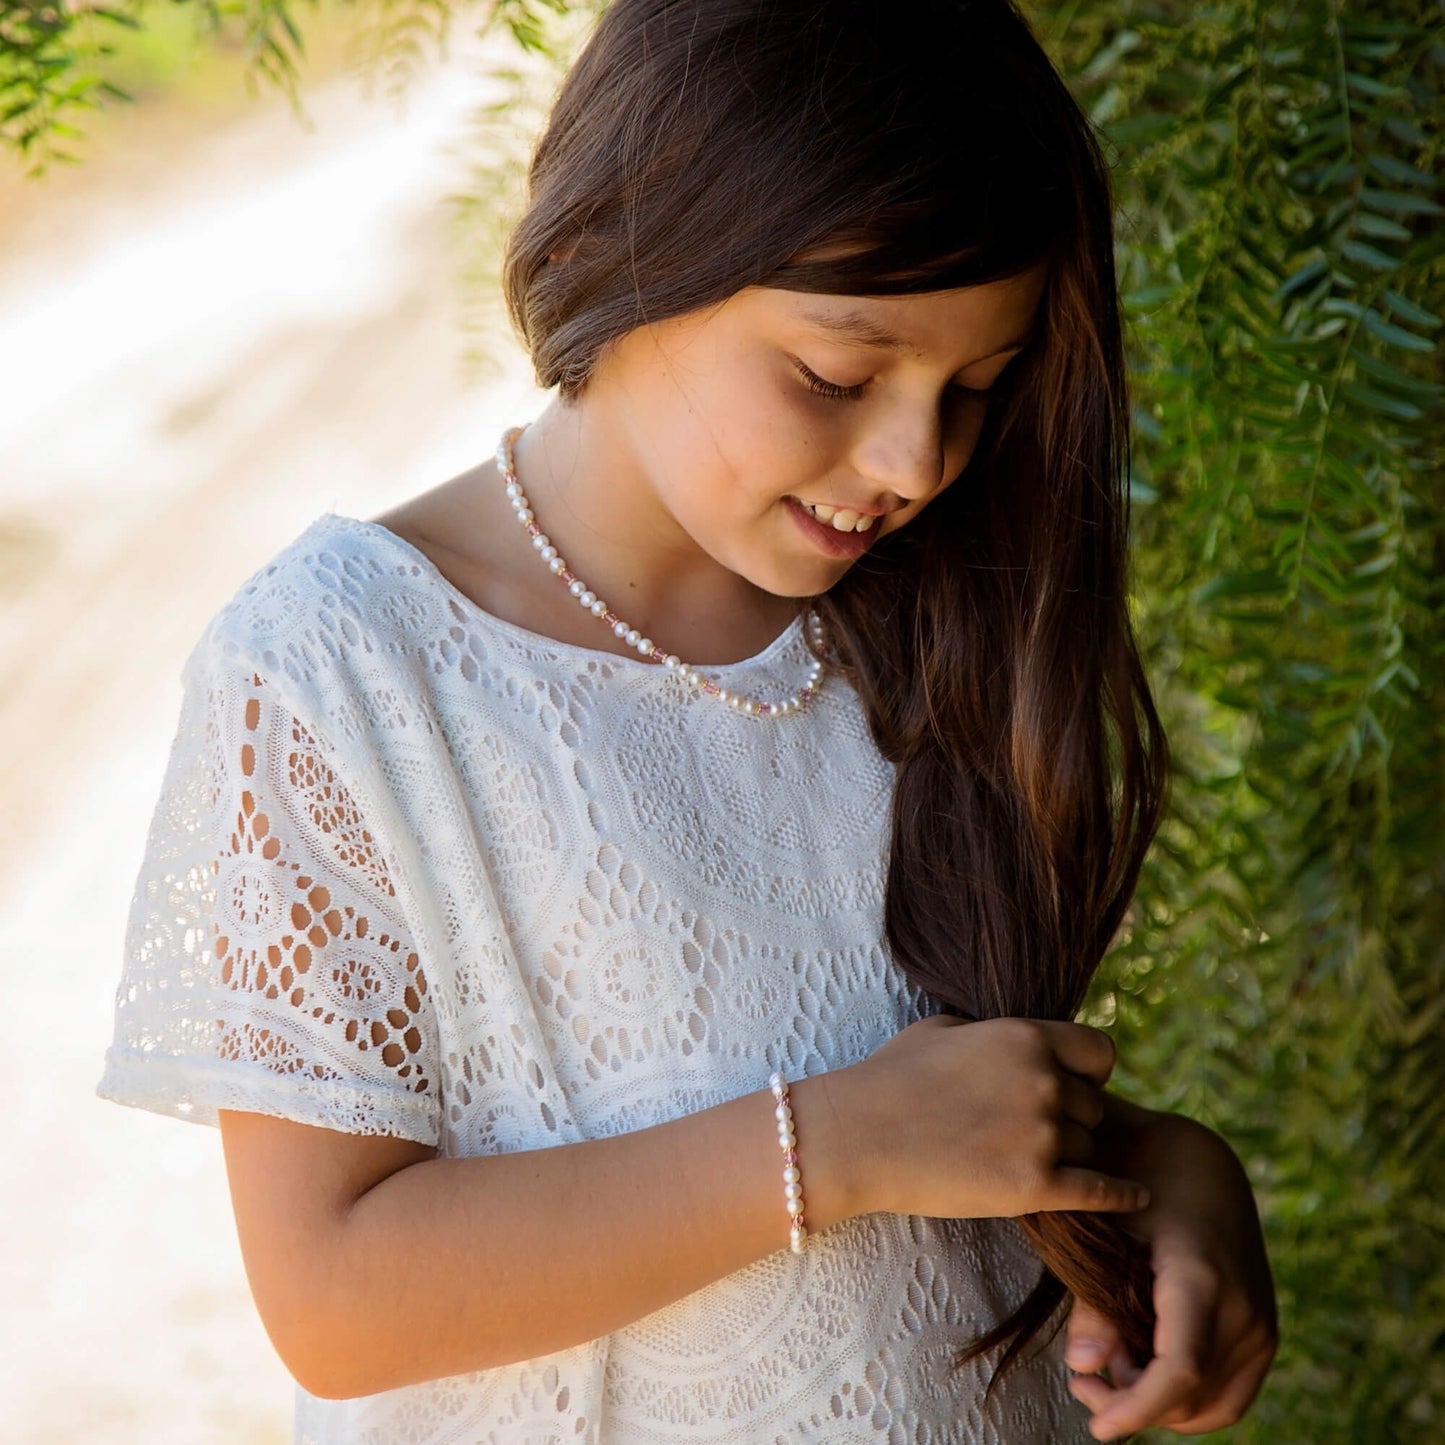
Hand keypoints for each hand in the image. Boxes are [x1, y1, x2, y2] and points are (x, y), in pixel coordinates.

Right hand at [830, 1015, 1152, 1221]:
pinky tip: (1135, 1199)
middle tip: (1033, 1133)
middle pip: (1093, 1106)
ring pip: (1089, 1147)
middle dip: (1071, 1118)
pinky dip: (1120, 1196)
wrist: (857, 1136)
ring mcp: (1042, 1135)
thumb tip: (1020, 1041)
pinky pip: (1101, 1192)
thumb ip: (994, 1032)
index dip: (1090, 1072)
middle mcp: (1043, 1082)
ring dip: (1070, 1156)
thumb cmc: (890, 1078)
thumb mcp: (944, 1029)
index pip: (1099, 1052)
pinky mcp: (1035, 1186)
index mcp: (1024, 1037)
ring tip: (1030, 1161)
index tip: (1074, 1087)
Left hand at [1063, 1107, 1277, 1438]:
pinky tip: (1144, 1364)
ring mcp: (1262, 1323)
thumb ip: (1092, 1300)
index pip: (1177, 1373)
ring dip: (1163, 1404)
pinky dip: (1189, 1394)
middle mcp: (1244, 1310)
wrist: (1199, 1154)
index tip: (1098, 1429)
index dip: (1137, 1410)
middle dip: (1136, 1406)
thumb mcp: (1106, 1230)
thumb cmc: (1139, 1181)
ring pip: (1215, 1403)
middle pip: (1192, 1396)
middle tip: (1084, 1382)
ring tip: (1113, 1368)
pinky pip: (1231, 1387)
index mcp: (1203, 1281)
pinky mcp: (1264, 1328)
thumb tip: (1084, 1367)